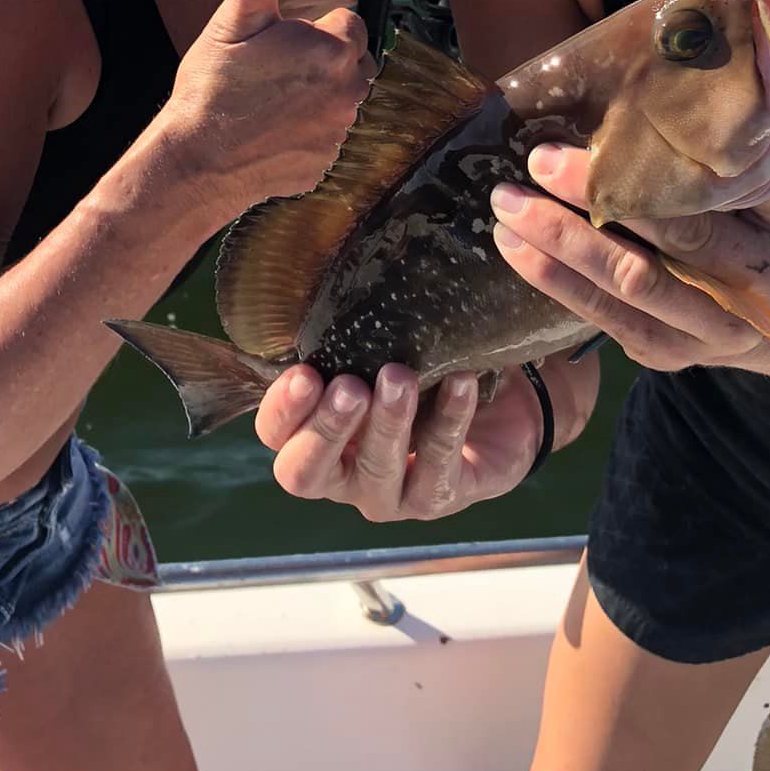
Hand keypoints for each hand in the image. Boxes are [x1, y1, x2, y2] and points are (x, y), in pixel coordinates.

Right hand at [162, 0, 373, 221]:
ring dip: (317, 96)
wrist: (194, 164)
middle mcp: (351, 92)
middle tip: (271, 71)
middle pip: (350, 62)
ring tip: (268, 102)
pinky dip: (306, 132)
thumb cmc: (211, 87)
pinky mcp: (328, 163)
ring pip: (341, 100)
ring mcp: (341, 132)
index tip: (278, 42)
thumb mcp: (233, 20)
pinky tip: (269, 132)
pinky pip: (327, 137)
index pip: (349, 23)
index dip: (313, 28)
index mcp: (334, 49)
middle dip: (322, 61)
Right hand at [255, 359, 563, 521]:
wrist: (493, 414)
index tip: (305, 372)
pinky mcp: (437, 498)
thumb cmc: (421, 375)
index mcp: (313, 437)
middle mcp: (342, 475)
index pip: (277, 435)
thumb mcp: (383, 350)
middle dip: (326, 428)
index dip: (282, 410)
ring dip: (387, 423)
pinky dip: (449, 418)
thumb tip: (345, 272)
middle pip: (306, 472)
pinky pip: (439, 463)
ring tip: (400, 377)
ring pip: (375, 472)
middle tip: (350, 387)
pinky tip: (461, 381)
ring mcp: (388, 495)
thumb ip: (356, 329)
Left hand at [489, 148, 769, 372]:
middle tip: (538, 162)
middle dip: (594, 198)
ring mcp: (717, 331)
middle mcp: (766, 288)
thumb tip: (633, 91)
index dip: (655, 166)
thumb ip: (720, 148)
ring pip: (630, 283)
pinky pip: (605, 317)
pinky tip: (516, 248)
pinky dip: (555, 281)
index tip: (601, 129)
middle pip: (673, 238)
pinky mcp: (669, 353)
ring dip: (560, 242)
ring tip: (509, 206)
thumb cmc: (755, 216)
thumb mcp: (765, 177)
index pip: (722, 191)